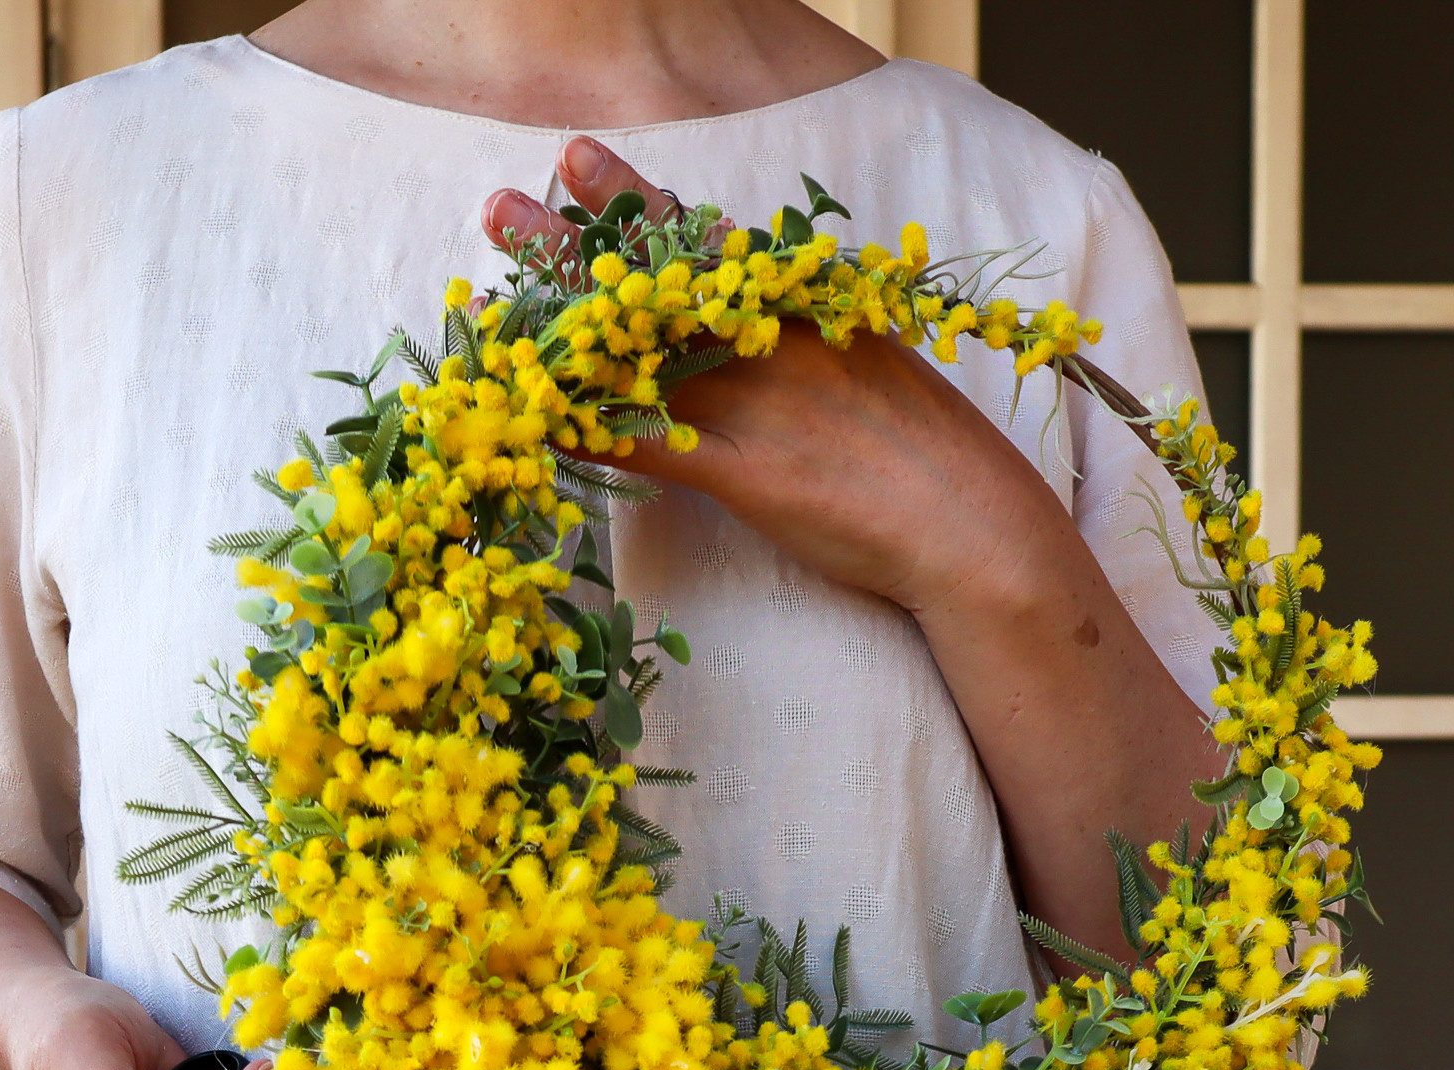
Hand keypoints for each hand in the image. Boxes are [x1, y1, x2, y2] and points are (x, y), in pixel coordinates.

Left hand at [482, 135, 1073, 619]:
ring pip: (630, 354)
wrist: (971, 524)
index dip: (632, 197)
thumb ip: (807, 346)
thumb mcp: (866, 370)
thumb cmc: (927, 459)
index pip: (700, 237)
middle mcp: (767, 337)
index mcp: (798, 306)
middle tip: (500, 206)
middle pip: (648, 279)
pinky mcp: (744, 472)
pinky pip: (645, 444)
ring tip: (483, 313)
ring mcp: (752, 401)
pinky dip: (584, 432)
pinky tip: (530, 424)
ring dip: (550, 334)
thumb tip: (758, 338)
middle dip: (568, 245)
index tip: (579, 161)